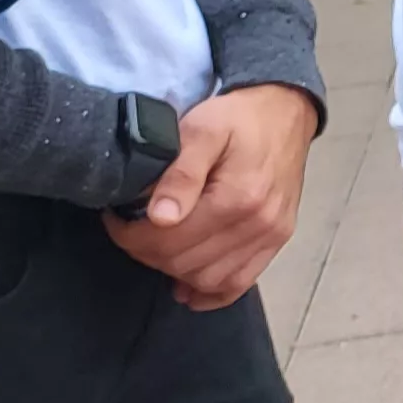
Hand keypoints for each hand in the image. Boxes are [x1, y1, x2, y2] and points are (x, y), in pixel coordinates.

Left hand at [103, 84, 315, 309]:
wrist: (286, 110)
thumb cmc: (239, 117)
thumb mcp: (202, 129)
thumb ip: (181, 172)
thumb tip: (160, 218)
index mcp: (237, 198)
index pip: (167, 241)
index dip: (130, 236)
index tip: (116, 218)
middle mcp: (258, 224)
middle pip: (184, 264)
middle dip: (147, 252)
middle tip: (132, 228)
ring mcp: (271, 236)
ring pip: (208, 280)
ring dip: (174, 270)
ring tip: (159, 246)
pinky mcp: (278, 239)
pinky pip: (240, 283)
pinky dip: (210, 292)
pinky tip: (187, 286)